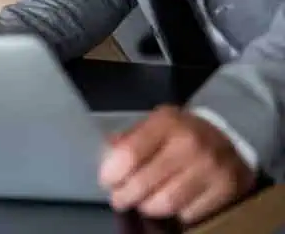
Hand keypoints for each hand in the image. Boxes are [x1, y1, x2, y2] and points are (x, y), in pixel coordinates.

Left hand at [100, 106, 254, 223]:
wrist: (229, 135)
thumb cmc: (181, 132)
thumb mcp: (154, 124)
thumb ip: (129, 139)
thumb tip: (107, 158)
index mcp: (166, 122)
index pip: (129, 153)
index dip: (112, 173)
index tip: (107, 181)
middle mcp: (190, 143)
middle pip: (144, 182)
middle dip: (125, 196)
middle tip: (120, 199)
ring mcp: (211, 167)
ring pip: (166, 203)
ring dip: (148, 207)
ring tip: (143, 203)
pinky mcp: (228, 188)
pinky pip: (190, 213)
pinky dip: (176, 213)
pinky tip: (172, 203)